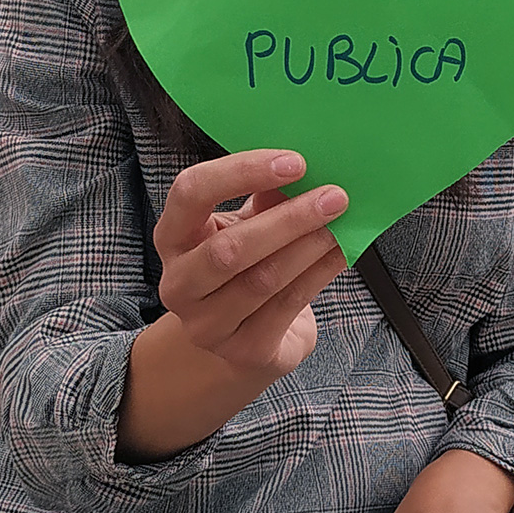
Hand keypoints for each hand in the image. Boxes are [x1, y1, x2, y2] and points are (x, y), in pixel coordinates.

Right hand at [154, 149, 348, 383]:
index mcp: (173, 238)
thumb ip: (264, 198)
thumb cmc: (243, 269)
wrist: (241, 343)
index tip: (293, 162)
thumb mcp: (245, 226)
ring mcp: (208, 324)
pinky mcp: (244, 350)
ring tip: (340, 223)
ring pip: (263, 280)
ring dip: (309, 246)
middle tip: (332, 197)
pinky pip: (288, 305)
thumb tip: (303, 168)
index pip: (191, 192)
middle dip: (288, 219)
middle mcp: (179, 284)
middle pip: (230, 249)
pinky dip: (320, 273)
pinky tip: (340, 253)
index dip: (240, 171)